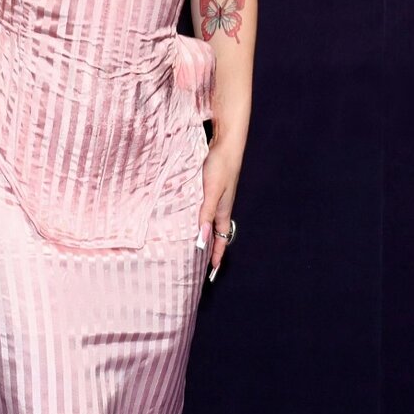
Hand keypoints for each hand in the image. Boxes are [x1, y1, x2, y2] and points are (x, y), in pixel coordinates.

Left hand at [197, 139, 243, 279]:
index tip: (212, 271)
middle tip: (199, 260)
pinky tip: (188, 213)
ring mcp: (216, 195)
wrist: (225, 143)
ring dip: (203, 230)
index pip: (221, 239)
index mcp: (223, 211)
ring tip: (192, 240)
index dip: (217, 254)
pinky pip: (204, 207)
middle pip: (215, 231)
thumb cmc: (220, 166)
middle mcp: (220, 205)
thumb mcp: (212, 192)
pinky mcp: (210, 185)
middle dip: (210, 246)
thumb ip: (206, 214)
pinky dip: (198, 215)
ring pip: (209, 219)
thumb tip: (202, 240)